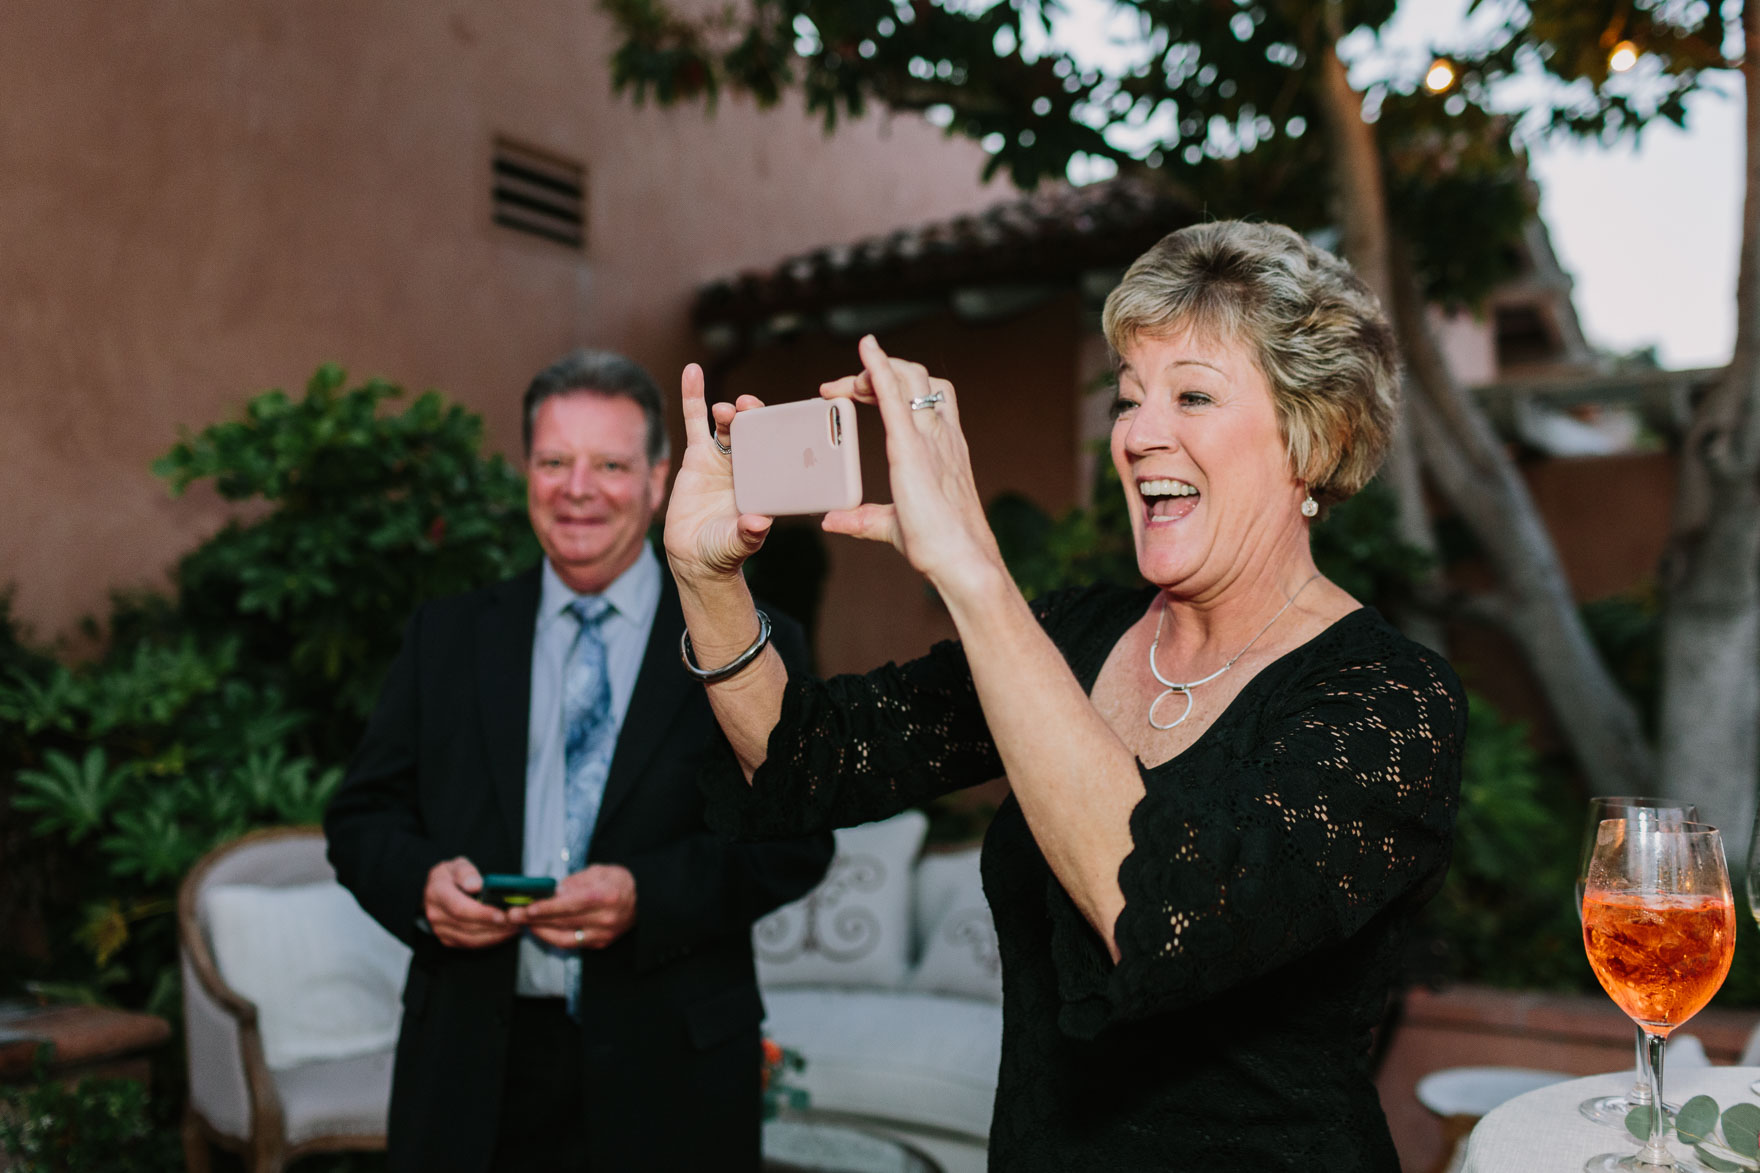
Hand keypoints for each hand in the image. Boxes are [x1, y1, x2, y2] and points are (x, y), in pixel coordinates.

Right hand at [423, 857, 518, 948]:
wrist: (438, 889)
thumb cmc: (452, 875)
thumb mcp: (458, 865)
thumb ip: (466, 873)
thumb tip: (476, 885)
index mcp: (436, 892)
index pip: (459, 908)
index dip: (482, 914)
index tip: (501, 915)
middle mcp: (435, 913)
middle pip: (467, 925)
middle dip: (494, 925)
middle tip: (515, 921)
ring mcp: (440, 929)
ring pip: (470, 938)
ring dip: (495, 935)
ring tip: (514, 926)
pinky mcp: (448, 939)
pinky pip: (471, 944)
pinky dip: (490, 940)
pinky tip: (505, 932)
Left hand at [506, 864, 637, 949]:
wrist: (644, 899)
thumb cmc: (619, 881)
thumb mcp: (599, 871)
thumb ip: (576, 881)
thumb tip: (555, 891)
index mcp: (605, 896)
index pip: (570, 904)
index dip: (547, 907)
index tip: (527, 908)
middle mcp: (604, 918)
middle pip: (563, 922)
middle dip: (536, 919)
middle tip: (514, 915)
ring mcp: (603, 934)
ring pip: (564, 937)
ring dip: (541, 931)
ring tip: (524, 923)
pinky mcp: (601, 943)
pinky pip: (572, 944)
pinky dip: (554, 937)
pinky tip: (541, 930)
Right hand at [663, 363, 773, 588]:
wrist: (695, 555)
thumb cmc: (724, 550)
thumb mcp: (738, 544)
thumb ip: (748, 535)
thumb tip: (758, 523)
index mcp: (769, 481)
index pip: (781, 450)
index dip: (783, 431)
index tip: (785, 419)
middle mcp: (750, 465)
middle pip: (756, 431)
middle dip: (755, 416)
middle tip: (750, 407)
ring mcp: (725, 457)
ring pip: (729, 425)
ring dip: (729, 411)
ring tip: (725, 409)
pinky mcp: (699, 455)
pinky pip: (695, 421)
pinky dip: (694, 396)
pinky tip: (692, 372)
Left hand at [819, 336, 1004, 595]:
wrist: (961, 561)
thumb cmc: (939, 546)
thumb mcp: (892, 524)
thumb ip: (864, 517)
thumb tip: (833, 521)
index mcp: (943, 446)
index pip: (922, 395)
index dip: (890, 383)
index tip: (856, 393)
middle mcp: (941, 434)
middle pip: (915, 378)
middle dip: (878, 372)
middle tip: (840, 391)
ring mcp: (930, 438)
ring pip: (909, 377)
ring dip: (876, 369)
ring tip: (844, 384)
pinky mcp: (911, 449)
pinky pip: (895, 396)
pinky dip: (879, 368)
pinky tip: (866, 350)